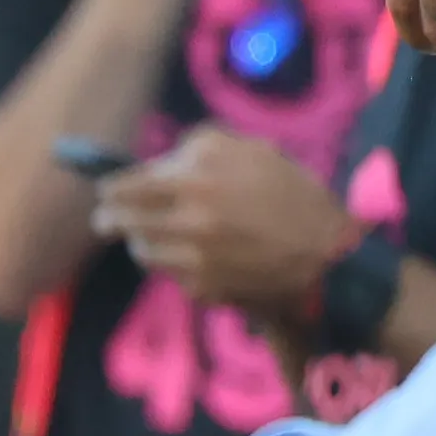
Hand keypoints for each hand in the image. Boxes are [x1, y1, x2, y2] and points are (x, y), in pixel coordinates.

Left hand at [97, 128, 360, 318]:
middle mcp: (187, 215)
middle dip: (110, 219)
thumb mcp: (251, 149)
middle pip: (120, 220)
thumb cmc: (293, 193)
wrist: (328, 253)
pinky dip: (174, 267)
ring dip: (142, 244)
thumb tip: (157, 163)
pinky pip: (169, 275)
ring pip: (140, 250)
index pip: (124, 185)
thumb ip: (198, 148)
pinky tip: (195, 261)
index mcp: (196, 174)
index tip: (106, 193)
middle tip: (108, 221)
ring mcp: (192, 256)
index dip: (109, 190)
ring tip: (153, 240)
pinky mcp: (200, 287)